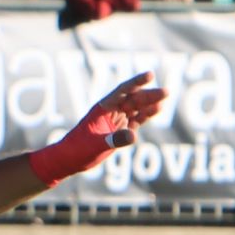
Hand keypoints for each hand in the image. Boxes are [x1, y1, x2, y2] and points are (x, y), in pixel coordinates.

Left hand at [25, 71, 167, 186]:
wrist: (68, 160)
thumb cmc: (77, 149)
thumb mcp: (95, 145)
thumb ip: (113, 140)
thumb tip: (133, 136)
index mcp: (102, 108)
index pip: (122, 91)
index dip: (136, 82)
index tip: (150, 75)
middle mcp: (110, 111)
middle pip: (133, 99)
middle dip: (149, 95)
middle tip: (166, 92)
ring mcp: (115, 120)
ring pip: (136, 108)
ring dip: (150, 103)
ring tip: (165, 97)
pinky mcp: (119, 131)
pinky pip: (136, 120)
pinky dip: (146, 115)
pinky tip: (158, 109)